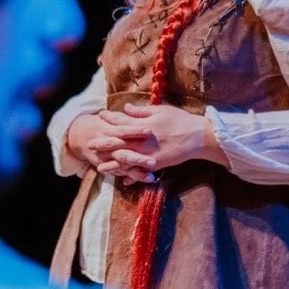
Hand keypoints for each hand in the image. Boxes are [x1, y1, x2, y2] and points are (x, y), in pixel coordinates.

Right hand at [66, 111, 156, 185]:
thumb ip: (122, 116)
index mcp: (109, 131)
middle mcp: (108, 147)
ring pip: (123, 167)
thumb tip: (131, 107)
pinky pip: (123, 173)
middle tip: (153, 162)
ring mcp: (108, 159)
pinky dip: (134, 177)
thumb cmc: (101, 123)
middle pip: (124, 154)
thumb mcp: (109, 118)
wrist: (79, 135)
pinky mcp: (110, 167)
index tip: (149, 131)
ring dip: (137, 172)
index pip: (123, 131)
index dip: (135, 131)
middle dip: (138, 159)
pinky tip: (149, 179)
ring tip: (152, 177)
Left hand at [90, 102, 216, 175]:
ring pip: (125, 160)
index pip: (121, 121)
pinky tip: (123, 180)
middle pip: (117, 143)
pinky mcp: (155, 165)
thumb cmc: (180, 120)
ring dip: (112, 165)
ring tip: (100, 168)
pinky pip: (139, 172)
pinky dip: (131, 176)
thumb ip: (141, 111)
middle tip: (91, 145)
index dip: (109, 118)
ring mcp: (147, 154)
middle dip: (103, 144)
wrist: (198, 137)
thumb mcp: (160, 110)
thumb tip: (125, 108)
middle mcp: (141, 141)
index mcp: (142, 126)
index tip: (100, 115)